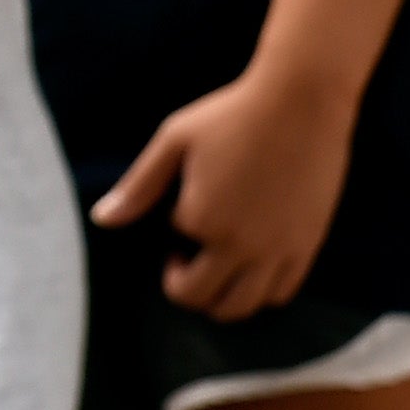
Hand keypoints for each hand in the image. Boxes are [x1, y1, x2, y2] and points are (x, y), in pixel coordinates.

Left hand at [92, 62, 358, 320]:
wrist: (300, 103)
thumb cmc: (231, 116)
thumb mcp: (173, 142)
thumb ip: (139, 187)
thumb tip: (101, 219)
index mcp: (204, 220)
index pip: (176, 257)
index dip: (172, 239)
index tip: (177, 212)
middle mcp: (243, 244)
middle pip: (203, 299)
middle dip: (184, 287)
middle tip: (184, 257)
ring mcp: (280, 249)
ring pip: (242, 307)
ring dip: (220, 299)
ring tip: (216, 266)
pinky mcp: (308, 244)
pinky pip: (281, 292)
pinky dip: (260, 291)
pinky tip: (252, 262)